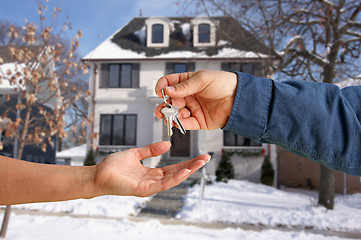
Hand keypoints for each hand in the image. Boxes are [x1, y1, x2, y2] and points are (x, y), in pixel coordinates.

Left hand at [92, 141, 209, 196]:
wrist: (97, 174)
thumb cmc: (113, 166)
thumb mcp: (136, 154)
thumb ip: (151, 150)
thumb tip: (167, 145)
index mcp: (151, 173)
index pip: (173, 167)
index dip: (187, 162)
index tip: (199, 156)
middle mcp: (152, 181)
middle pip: (176, 173)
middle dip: (192, 166)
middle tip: (206, 158)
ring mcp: (148, 186)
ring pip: (172, 179)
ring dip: (186, 171)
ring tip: (199, 164)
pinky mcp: (142, 189)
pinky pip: (161, 184)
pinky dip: (174, 178)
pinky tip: (183, 171)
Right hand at [154, 70, 237, 129]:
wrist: (239, 98)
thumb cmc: (224, 83)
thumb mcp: (202, 79)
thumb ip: (184, 86)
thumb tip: (167, 90)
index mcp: (188, 82)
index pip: (169, 83)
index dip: (162, 87)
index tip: (160, 92)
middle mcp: (188, 96)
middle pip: (170, 101)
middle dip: (164, 105)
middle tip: (162, 108)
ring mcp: (193, 108)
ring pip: (176, 113)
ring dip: (170, 116)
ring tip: (168, 116)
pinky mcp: (198, 121)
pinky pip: (186, 124)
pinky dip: (179, 124)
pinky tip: (176, 122)